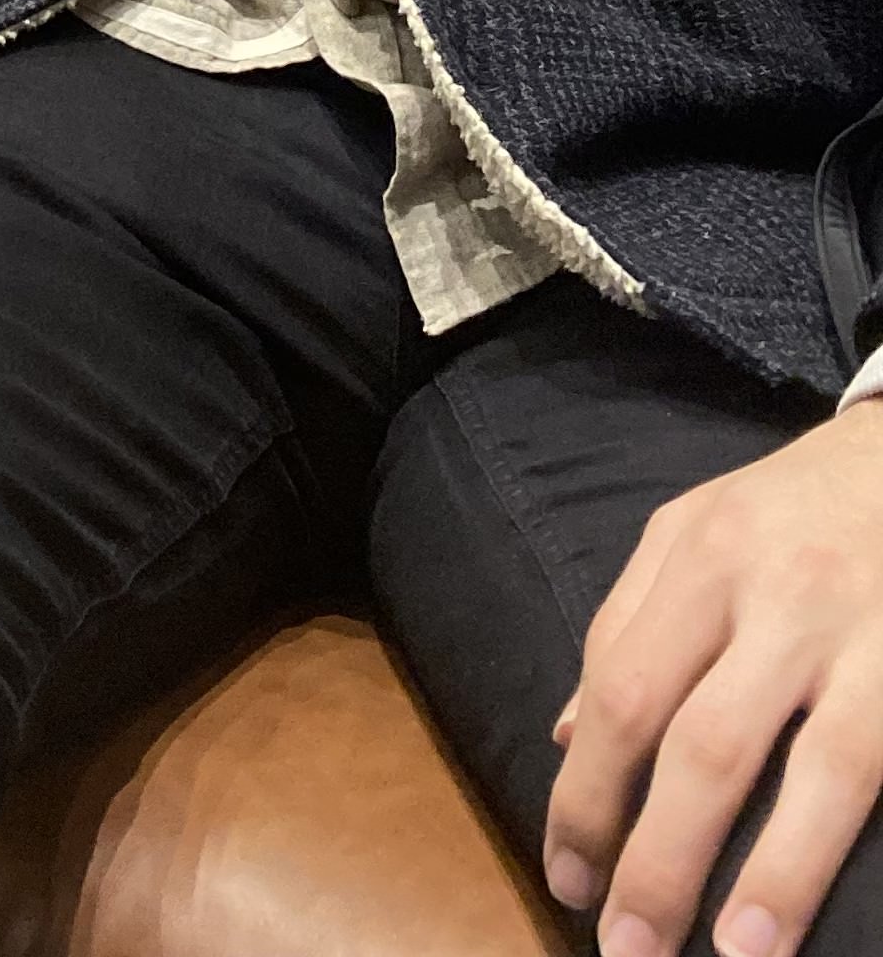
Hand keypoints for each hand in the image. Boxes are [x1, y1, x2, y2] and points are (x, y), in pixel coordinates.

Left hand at [544, 406, 882, 956]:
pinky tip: (816, 908)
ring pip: (812, 771)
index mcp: (701, 558)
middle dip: (656, 858)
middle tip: (623, 948)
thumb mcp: (695, 532)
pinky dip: (845, 843)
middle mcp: (779, 596)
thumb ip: (627, 625)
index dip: (590, 797)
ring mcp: (864, 638)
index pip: (624, 694)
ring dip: (770, 877)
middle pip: (702, 743)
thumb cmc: (794, 508)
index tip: (568, 877)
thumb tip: (571, 740)